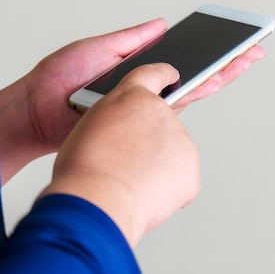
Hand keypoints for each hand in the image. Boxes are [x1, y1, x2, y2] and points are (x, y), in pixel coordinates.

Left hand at [0, 19, 265, 183]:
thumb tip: (161, 24)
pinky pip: (174, 107)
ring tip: (246, 60)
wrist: (36, 110)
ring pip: (192, 90)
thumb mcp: (100, 47)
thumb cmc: (59, 79)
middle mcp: (146, 89)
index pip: (179, 57)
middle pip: (193, 74)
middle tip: (253, 48)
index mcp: (137, 68)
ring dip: (221, 75)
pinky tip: (218, 81)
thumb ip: (133, 39)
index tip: (227, 35)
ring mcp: (146, 107)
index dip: (204, 48)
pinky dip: (198, 93)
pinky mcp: (141, 121)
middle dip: (224, 61)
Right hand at [40, 63, 199, 246]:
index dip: (164, 75)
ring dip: (158, 168)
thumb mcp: (90, 127)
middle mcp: (160, 111)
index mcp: (130, 96)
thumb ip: (116, 123)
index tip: (173, 76)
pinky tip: (144, 194)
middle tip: (127, 164)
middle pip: (163, 124)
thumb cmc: (84, 168)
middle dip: (151, 143)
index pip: (154, 74)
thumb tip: (131, 139)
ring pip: (172, 154)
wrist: (96, 199)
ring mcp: (179, 138)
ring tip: (130, 183)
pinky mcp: (190, 166)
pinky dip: (167, 190)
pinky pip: (182, 179)